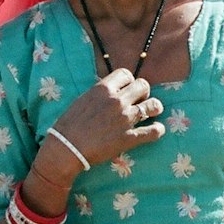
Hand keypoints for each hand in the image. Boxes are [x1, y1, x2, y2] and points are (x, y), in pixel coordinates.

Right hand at [35, 69, 164, 187]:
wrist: (66, 149)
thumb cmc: (68, 125)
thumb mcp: (82, 100)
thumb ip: (98, 94)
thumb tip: (109, 91)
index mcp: (103, 89)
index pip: (126, 74)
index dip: (128, 81)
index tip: (126, 89)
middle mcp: (118, 101)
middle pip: (143, 86)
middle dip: (142, 92)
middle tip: (139, 100)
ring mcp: (126, 119)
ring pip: (153, 105)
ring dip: (154, 107)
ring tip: (152, 112)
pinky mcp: (130, 138)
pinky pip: (154, 131)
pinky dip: (158, 130)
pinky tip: (156, 129)